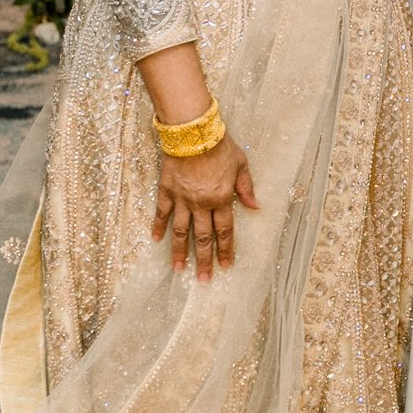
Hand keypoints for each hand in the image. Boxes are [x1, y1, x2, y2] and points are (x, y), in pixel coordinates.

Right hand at [152, 136, 258, 278]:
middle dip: (204, 260)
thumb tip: (255, 206)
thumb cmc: (219, 146)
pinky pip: (161, 213)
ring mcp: (182, 199)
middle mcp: (201, 204)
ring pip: (181, 231)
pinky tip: (156, 240)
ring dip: (180, 252)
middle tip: (204, 279)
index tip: (225, 266)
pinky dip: (158, 227)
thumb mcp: (241, 165)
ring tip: (179, 270)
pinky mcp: (166, 191)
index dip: (226, 250)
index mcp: (221, 199)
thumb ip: (246, 188)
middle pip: (203, 238)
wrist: (192, 132)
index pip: (225, 231)